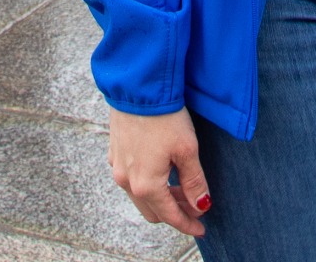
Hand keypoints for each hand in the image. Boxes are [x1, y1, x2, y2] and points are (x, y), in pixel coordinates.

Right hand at [107, 108, 209, 237]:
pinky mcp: (114, 152)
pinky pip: (130, 179)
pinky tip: (161, 170)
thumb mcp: (187, 150)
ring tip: (181, 187)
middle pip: (153, 210)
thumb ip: (194, 181)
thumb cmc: (164, 117)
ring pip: (140, 195)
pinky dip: (147, 183)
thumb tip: (201, 205)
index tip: (201, 229)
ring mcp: (117, 166)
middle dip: (175, 212)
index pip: (170, 216)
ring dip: (161, 197)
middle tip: (194, 206)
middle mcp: (126, 180)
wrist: (137, 87)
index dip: (187, 225)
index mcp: (146, 184)